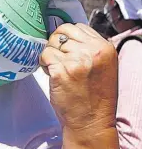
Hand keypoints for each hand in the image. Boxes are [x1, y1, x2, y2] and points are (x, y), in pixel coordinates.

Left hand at [40, 23, 117, 148]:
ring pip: (50, 44)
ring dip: (50, 56)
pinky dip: (44, 65)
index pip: (77, 26)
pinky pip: (43, 56)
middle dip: (56, 44)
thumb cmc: (94, 95)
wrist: (91, 121)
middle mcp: (92, 51)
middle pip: (61, 32)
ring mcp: (76, 61)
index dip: (67, 38)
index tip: (67, 50)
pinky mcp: (61, 71)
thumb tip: (65, 33)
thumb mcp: (101, 65)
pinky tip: (54, 76)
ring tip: (59, 70)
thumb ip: (88, 47)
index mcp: (104, 47)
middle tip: (61, 61)